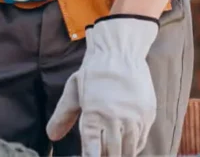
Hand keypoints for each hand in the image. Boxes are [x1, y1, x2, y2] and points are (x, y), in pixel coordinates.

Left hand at [46, 15, 158, 155]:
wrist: (120, 53)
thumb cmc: (93, 72)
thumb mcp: (73, 91)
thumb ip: (63, 116)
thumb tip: (51, 136)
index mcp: (93, 113)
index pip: (92, 149)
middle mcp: (115, 118)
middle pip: (112, 153)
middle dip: (105, 156)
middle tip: (99, 152)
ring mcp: (134, 117)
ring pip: (128, 150)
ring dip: (119, 154)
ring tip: (111, 152)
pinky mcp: (148, 115)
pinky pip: (141, 140)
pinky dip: (133, 147)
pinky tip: (125, 146)